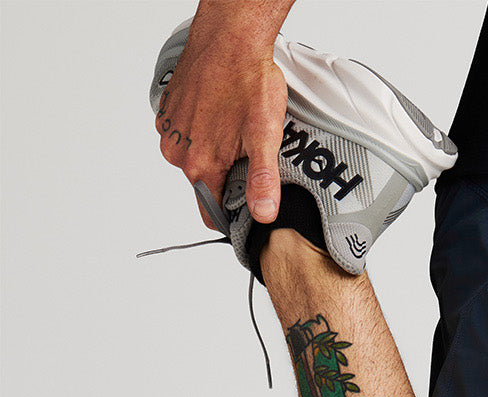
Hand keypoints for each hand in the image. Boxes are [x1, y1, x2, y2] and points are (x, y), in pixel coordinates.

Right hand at [155, 26, 286, 228]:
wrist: (230, 37)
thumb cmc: (247, 79)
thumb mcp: (265, 136)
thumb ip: (262, 180)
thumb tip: (262, 213)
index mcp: (200, 165)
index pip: (210, 213)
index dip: (231, 212)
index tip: (246, 200)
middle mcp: (177, 151)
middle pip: (204, 185)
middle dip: (225, 174)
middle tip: (245, 148)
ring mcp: (170, 130)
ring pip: (194, 159)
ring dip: (212, 150)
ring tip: (232, 126)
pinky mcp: (168, 112)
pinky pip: (185, 135)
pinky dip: (200, 130)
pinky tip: (218, 113)